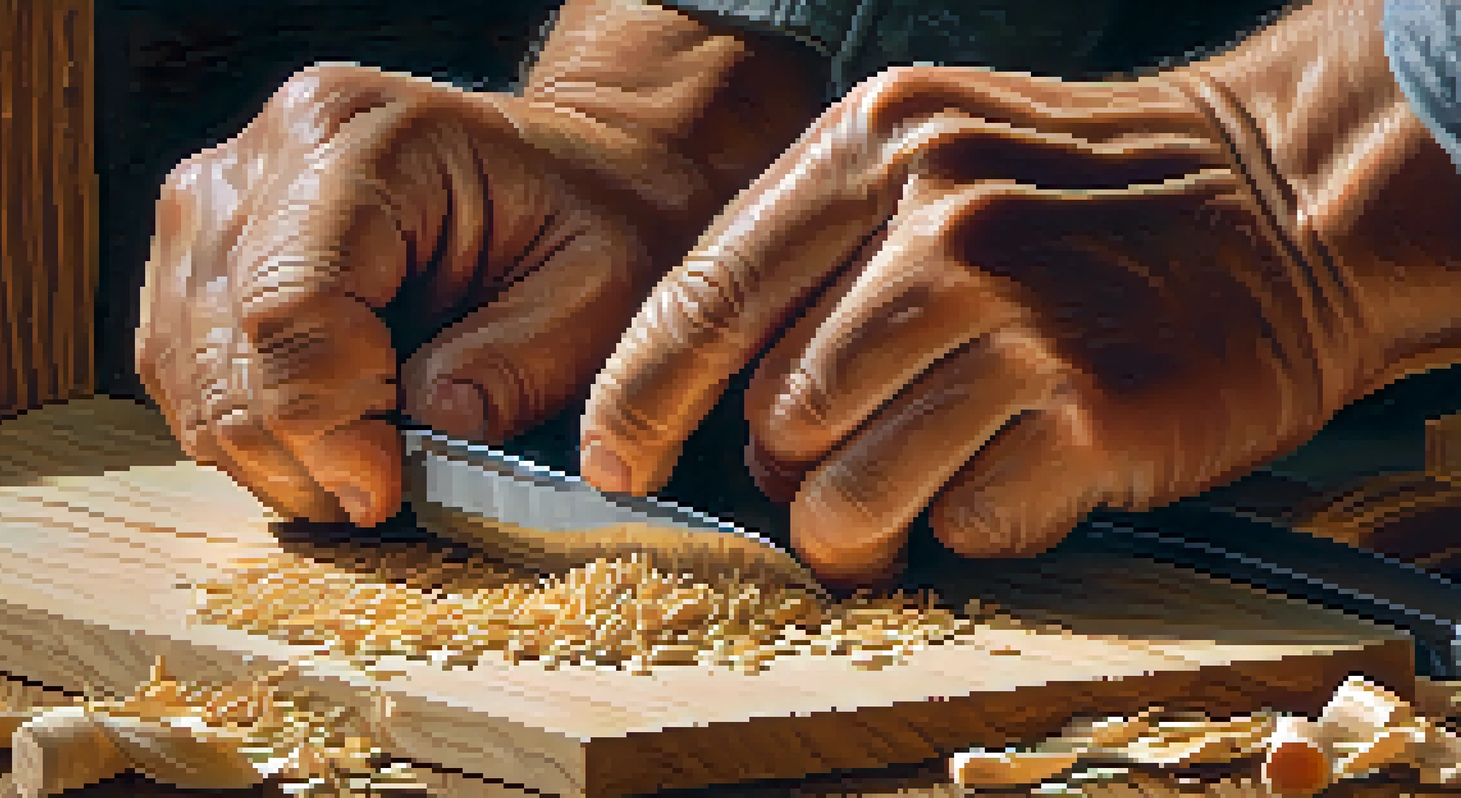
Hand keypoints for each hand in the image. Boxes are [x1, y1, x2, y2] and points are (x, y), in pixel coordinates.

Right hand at [136, 0, 825, 525]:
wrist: (568, 174)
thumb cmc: (592, 221)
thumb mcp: (602, 293)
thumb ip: (521, 366)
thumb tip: (432, 436)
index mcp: (365, 138)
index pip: (292, 303)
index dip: (325, 422)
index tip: (384, 492)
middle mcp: (267, 155)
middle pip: (227, 347)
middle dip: (300, 455)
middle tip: (381, 498)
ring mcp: (219, 198)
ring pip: (189, 371)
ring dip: (269, 453)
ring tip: (361, 469)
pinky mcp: (200, 250)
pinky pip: (184, 369)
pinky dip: (244, 430)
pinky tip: (323, 439)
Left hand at [580, 0, 1460, 587]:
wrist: (1283, 202)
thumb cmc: (1083, 196)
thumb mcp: (934, 158)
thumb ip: (818, 253)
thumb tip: (721, 404)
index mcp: (875, 146)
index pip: (705, 297)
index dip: (640, 399)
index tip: (619, 463)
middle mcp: (938, 226)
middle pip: (777, 416)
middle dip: (789, 469)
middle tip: (837, 465)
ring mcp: (1020, 320)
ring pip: (849, 492)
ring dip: (861, 522)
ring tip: (908, 497)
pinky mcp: (1092, 413)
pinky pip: (966, 525)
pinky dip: (977, 520)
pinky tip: (1023, 465)